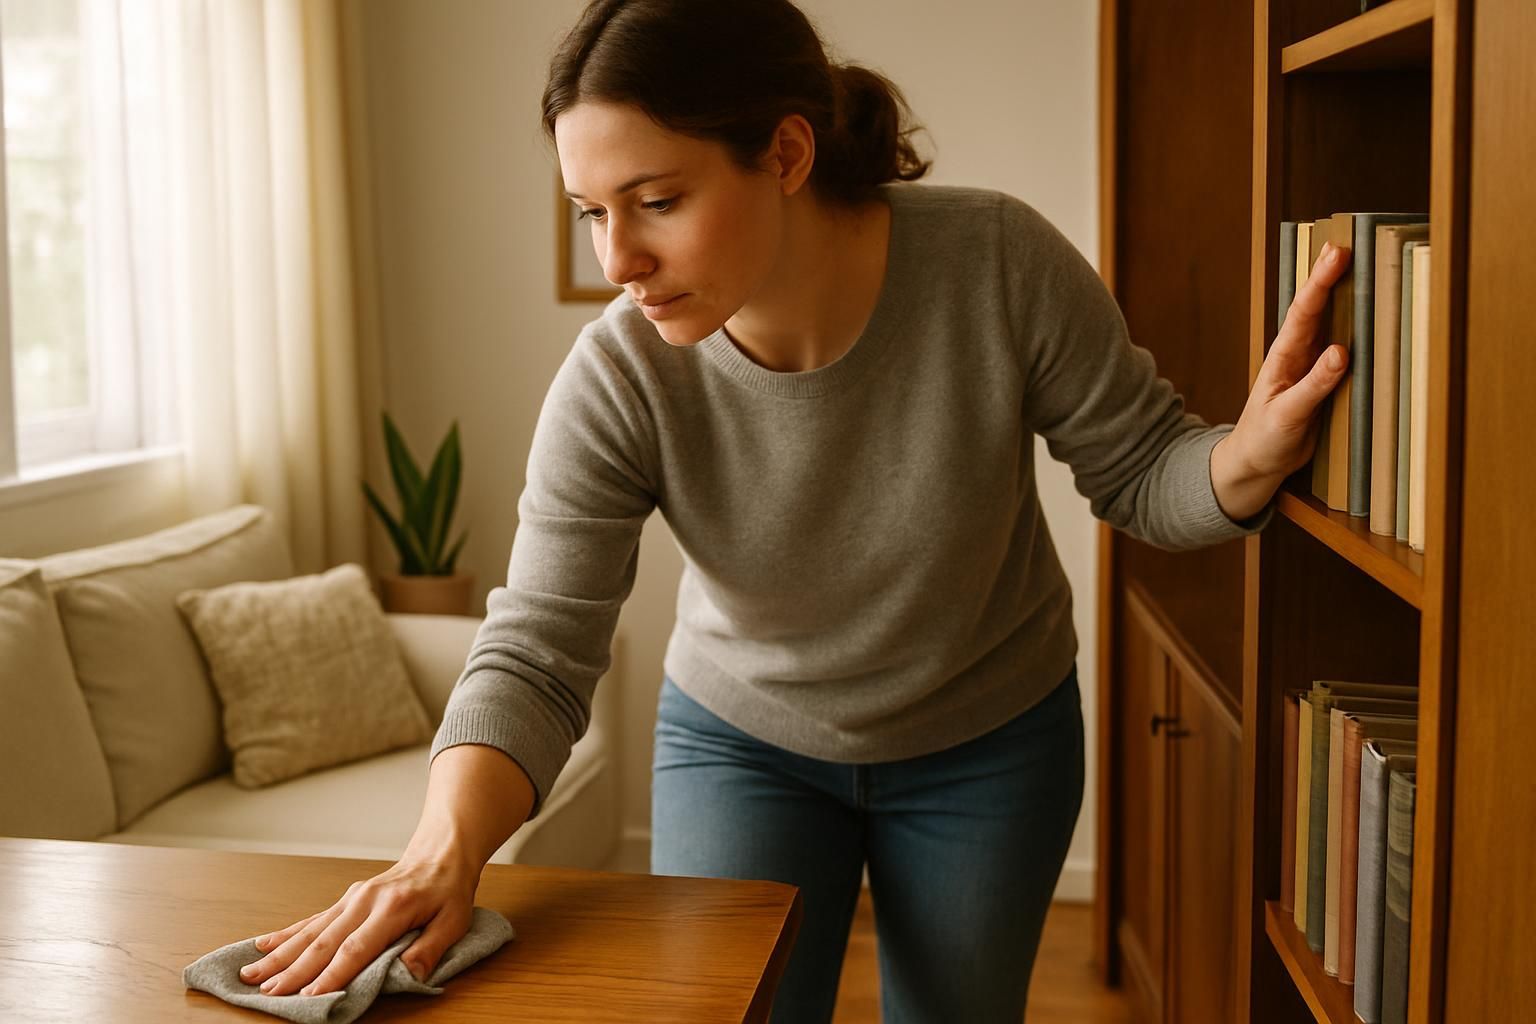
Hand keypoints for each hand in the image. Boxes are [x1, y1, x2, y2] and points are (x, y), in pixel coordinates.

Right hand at [237, 847, 477, 996]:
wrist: (441, 853)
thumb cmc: (448, 891)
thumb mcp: (454, 920)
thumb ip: (430, 949)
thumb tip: (408, 976)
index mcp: (392, 908)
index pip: (356, 949)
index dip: (332, 975)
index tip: (309, 998)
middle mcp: (365, 901)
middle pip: (324, 941)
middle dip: (293, 970)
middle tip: (266, 993)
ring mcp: (351, 898)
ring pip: (310, 931)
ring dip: (279, 954)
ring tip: (250, 973)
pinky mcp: (345, 900)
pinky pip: (312, 919)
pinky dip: (286, 933)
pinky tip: (262, 944)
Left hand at [1213, 241, 1352, 518]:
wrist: (1257, 463)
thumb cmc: (1265, 439)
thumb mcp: (1288, 415)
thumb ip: (1314, 385)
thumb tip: (1342, 352)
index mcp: (1284, 358)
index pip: (1304, 313)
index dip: (1320, 283)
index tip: (1336, 255)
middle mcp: (1298, 356)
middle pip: (1317, 310)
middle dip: (1330, 277)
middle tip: (1347, 245)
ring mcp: (1312, 368)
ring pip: (1330, 326)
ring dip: (1345, 300)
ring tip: (1363, 269)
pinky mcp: (1325, 383)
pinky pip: (1344, 353)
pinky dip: (1357, 331)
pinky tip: (1372, 317)